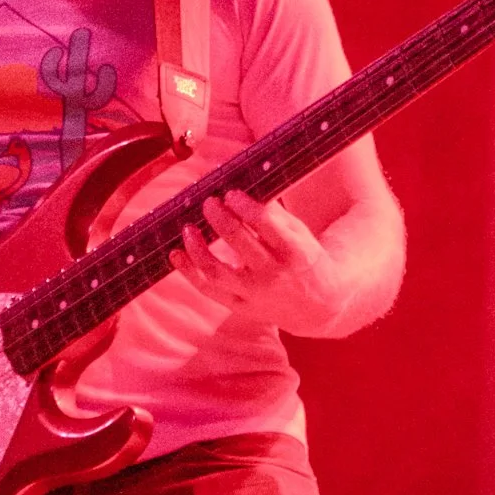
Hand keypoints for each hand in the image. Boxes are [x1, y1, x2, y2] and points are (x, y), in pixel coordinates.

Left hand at [169, 189, 345, 335]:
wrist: (319, 306)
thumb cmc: (305, 258)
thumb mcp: (299, 234)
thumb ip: (272, 213)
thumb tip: (238, 188)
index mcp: (293, 250)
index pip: (263, 222)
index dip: (242, 204)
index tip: (230, 193)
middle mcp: (273, 273)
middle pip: (237, 240)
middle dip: (218, 216)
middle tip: (209, 202)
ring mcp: (254, 293)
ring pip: (216, 270)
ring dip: (196, 247)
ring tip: (188, 227)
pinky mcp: (241, 307)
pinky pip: (208, 290)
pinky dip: (188, 272)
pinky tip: (176, 253)